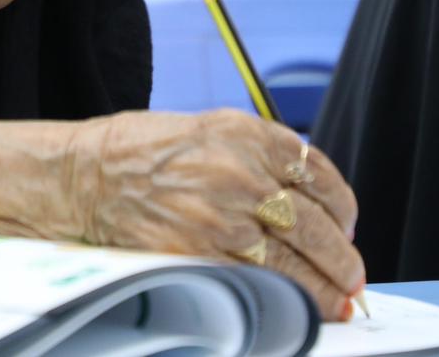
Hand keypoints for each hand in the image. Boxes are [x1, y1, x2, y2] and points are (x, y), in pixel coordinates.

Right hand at [70, 110, 362, 319]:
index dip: (342, 207)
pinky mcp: (202, 255)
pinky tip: (301, 306)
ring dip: (326, 287)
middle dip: (342, 258)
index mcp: (245, 134)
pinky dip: (290, 300)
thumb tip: (305, 201)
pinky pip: (264, 285)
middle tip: (353, 276)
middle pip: (316, 224)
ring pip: (297, 262)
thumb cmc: (140, 152)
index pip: (317, 174)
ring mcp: (222, 216)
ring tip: (338, 300)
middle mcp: (240, 172)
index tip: (347, 225)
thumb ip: (257, 156)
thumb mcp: (207, 131)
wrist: (84, 176)